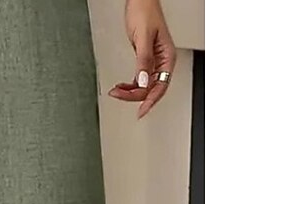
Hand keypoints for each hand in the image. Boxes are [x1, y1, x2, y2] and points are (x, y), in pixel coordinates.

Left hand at [108, 0, 176, 118]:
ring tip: (116, 92)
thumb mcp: (143, 38)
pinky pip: (138, 79)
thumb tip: (142, 82)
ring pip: (143, 86)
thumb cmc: (145, 12)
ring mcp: (153, 62)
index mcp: (167, 57)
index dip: (150, 101)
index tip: (140, 112)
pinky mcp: (144, 60)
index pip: (160, 86)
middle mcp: (161, 61)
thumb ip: (143, 61)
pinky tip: (120, 87)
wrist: (139, 1)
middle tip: (119, 96)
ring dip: (129, 92)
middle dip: (135, 96)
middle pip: (150, 89)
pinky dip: (129, 85)